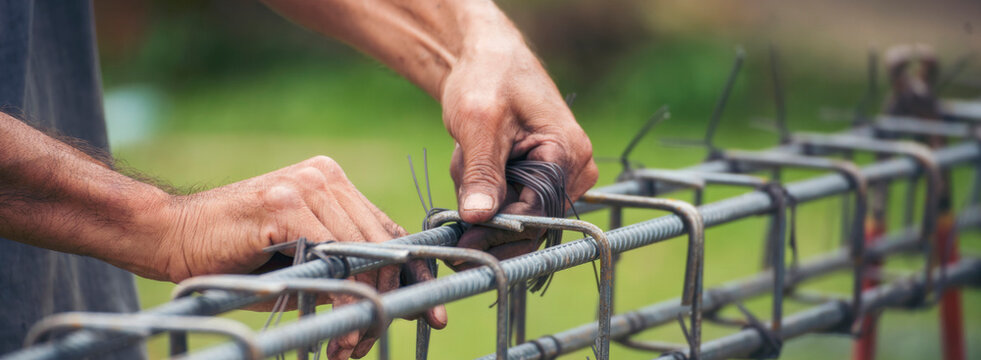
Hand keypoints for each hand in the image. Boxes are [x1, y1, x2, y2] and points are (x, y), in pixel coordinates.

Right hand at [154, 156, 445, 358]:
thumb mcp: (301, 259)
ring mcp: (305, 186)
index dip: (413, 274)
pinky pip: (330, 255)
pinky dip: (338, 295)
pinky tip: (337, 323)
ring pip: (360, 252)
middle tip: (371, 343)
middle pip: (381, 243)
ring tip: (349, 347)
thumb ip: (342, 264)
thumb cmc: (236, 253)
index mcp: (333, 182)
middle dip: (386, 298)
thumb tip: (393, 295)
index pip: (388, 231)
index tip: (433, 312)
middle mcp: (325, 176)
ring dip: (361, 305)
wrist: (166, 235)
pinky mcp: (284, 205)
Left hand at [442, 40, 597, 260]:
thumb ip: (481, 172)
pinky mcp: (545, 179)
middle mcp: (576, 170)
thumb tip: (479, 218)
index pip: (537, 214)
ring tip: (464, 159)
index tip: (460, 246)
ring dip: (483, 199)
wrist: (488, 59)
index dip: (498, 234)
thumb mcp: (478, 123)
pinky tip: (472, 160)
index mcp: (568, 153)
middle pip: (531, 223)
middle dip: (487, 215)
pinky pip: (514, 203)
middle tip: (451, 205)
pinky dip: (486, 191)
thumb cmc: (487, 79)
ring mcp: (564, 176)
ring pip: (518, 216)